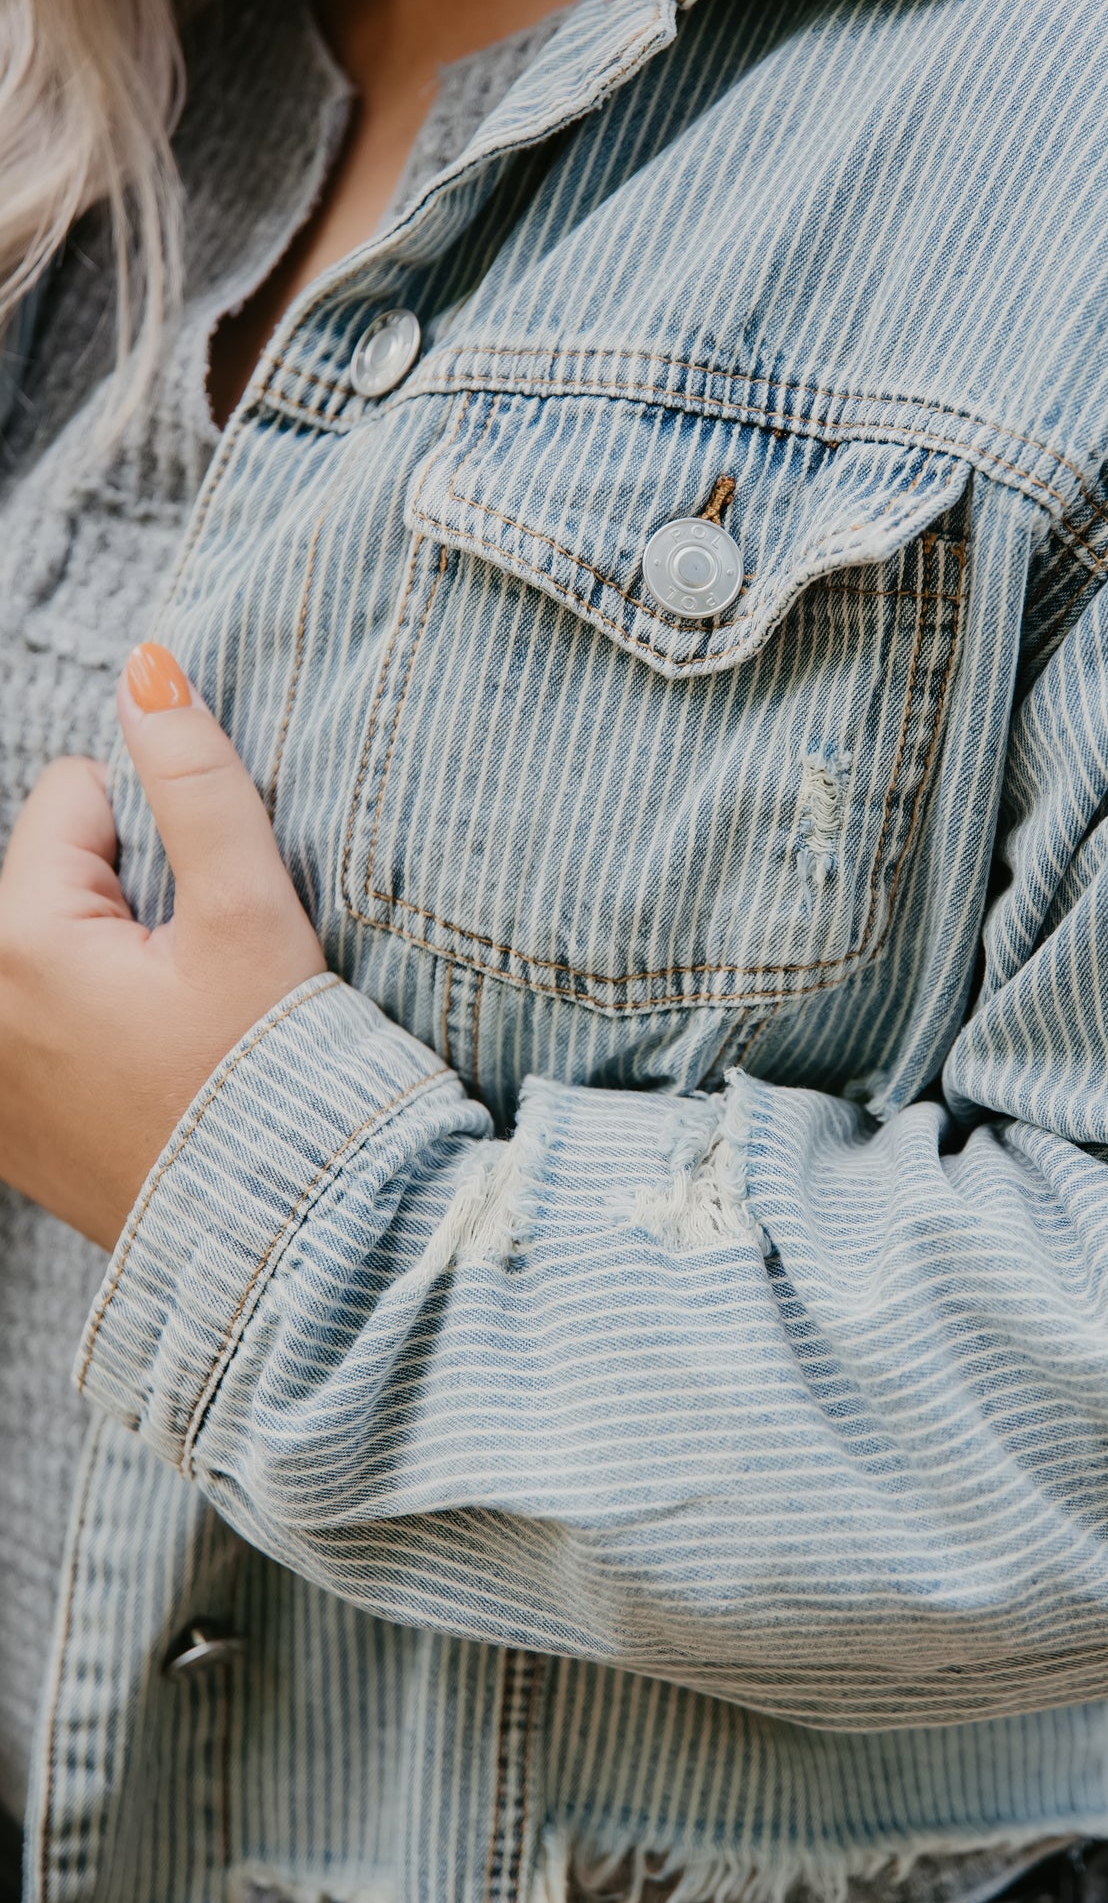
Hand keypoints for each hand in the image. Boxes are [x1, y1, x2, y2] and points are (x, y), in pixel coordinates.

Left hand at [0, 645, 325, 1249]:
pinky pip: (35, 1020)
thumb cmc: (273, 1075)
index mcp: (20, 938)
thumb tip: (146, 665)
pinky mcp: (5, 1124)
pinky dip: (80, 1027)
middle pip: (48, 874)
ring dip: (97, 964)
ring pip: (44, 945)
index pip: (74, 798)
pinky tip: (139, 1072)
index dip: (159, 844)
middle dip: (117, 904)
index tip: (198, 927)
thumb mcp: (249, 913)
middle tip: (188, 985)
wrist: (284, 1237)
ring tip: (168, 1031)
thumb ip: (196, 779)